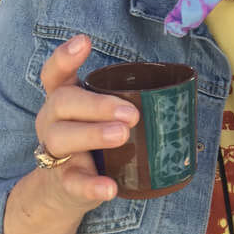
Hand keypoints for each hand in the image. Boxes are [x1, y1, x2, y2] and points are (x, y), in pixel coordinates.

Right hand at [34, 34, 139, 214]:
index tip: (84, 41)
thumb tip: (181, 93)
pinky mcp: (64, 182)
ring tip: (122, 135)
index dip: (65, 57)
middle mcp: (52, 120)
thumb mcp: (97, 118)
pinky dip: (91, 185)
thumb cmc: (91, 142)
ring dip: (94, 134)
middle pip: (62, 102)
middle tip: (131, 113)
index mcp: (63, 100)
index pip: (55, 73)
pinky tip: (108, 188)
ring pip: (62, 138)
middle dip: (97, 104)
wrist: (63, 192)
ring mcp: (55, 151)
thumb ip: (123, 102)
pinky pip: (73, 182)